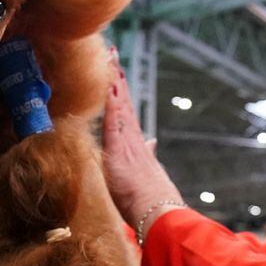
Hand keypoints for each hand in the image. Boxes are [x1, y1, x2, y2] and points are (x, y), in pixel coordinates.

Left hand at [101, 49, 184, 230]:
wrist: (157, 211)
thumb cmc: (150, 199)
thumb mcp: (146, 172)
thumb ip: (148, 155)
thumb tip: (152, 142)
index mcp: (136, 143)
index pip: (125, 111)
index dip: (121, 90)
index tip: (117, 71)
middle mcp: (133, 137)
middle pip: (123, 101)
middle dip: (117, 77)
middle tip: (113, 53)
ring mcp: (127, 141)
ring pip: (119, 104)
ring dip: (113, 81)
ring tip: (109, 59)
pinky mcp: (120, 149)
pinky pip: (114, 119)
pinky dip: (111, 101)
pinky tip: (108, 86)